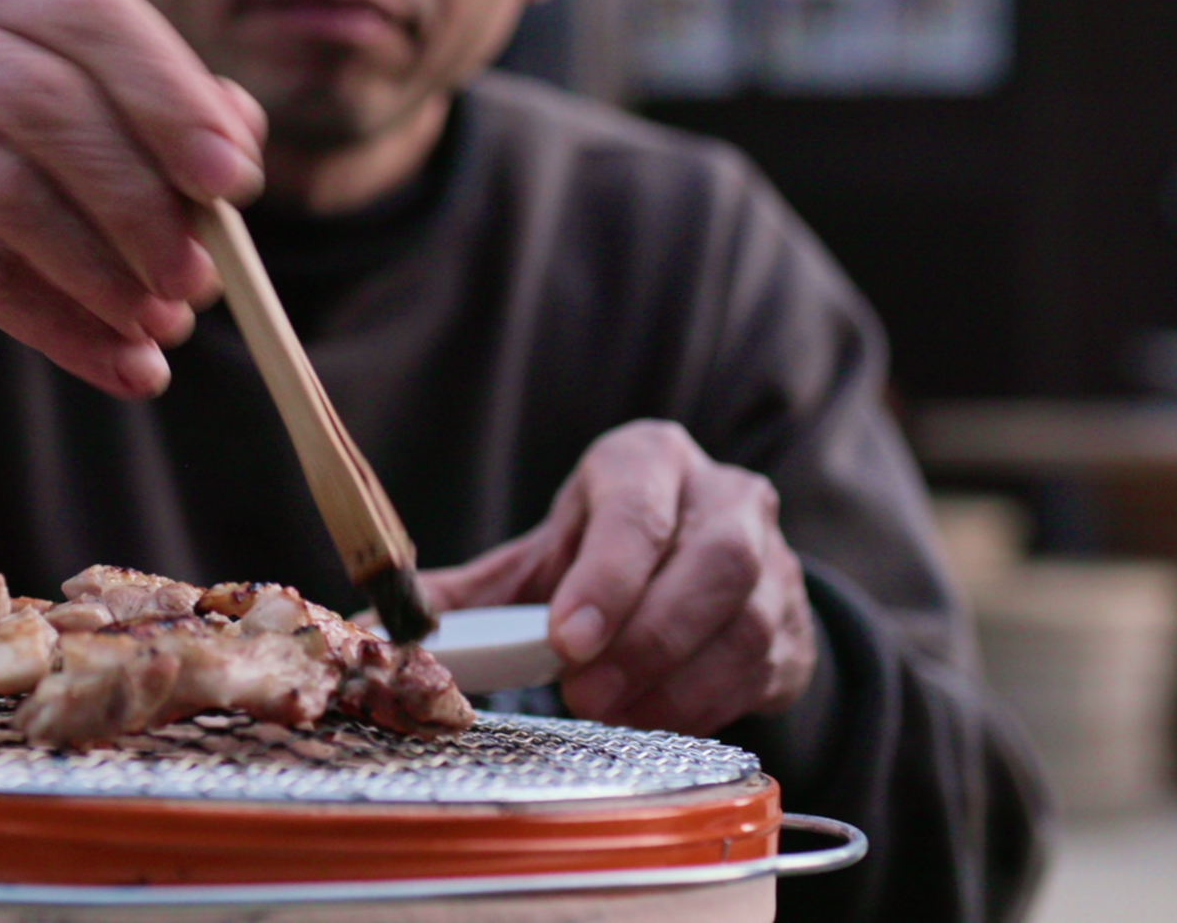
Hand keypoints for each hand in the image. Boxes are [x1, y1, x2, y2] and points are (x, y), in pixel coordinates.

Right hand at [0, 0, 265, 422]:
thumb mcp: (56, 115)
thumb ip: (154, 115)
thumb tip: (237, 146)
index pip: (95, 14)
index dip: (174, 98)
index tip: (237, 182)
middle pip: (54, 104)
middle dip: (143, 202)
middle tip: (204, 280)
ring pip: (11, 192)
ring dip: (105, 275)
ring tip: (162, 329)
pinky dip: (57, 324)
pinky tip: (113, 362)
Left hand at [418, 420, 815, 735]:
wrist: (696, 558)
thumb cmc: (603, 552)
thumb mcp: (540, 556)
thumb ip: (470, 592)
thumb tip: (381, 622)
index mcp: (649, 461)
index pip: (638, 512)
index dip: (607, 578)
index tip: (566, 639)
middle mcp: (726, 497)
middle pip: (714, 563)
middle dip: (648, 637)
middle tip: (584, 692)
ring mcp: (775, 561)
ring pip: (748, 622)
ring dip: (678, 680)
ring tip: (615, 711)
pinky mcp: (796, 627)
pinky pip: (766, 670)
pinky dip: (707, 704)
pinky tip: (656, 716)